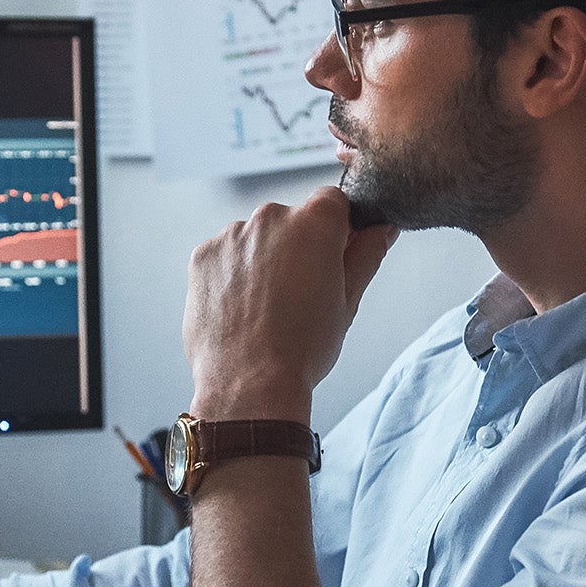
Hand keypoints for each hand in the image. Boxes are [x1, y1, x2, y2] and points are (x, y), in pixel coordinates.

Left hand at [183, 186, 397, 421]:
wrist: (248, 384)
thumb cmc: (302, 348)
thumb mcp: (348, 301)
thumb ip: (366, 255)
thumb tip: (382, 229)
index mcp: (314, 223)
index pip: (332, 202)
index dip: (337, 229)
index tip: (333, 258)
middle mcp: (269, 217)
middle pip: (291, 220)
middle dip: (297, 247)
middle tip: (299, 295)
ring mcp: (231, 235)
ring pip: (256, 238)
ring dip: (263, 260)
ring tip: (266, 308)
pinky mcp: (203, 256)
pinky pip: (226, 255)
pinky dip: (233, 274)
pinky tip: (242, 308)